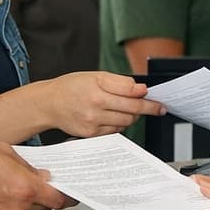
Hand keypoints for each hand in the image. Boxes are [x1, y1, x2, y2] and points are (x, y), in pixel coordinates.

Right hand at [0, 143, 74, 209]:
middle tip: (37, 185)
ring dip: (25, 204)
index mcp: (25, 188)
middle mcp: (17, 208)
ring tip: (9, 187)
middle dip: (44, 197)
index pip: (58, 199)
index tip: (72, 195)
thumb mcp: (6, 152)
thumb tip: (42, 175)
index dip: (68, 197)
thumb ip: (29, 167)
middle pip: (44, 208)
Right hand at [44, 71, 164, 136]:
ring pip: (125, 122)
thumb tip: (141, 89)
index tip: (159, 102)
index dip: (148, 100)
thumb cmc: (72, 87)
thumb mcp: (95, 76)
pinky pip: (115, 131)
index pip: (131, 95)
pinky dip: (119, 124)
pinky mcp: (91, 134)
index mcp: (98, 89)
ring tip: (127, 108)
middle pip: (131, 111)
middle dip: (145, 109)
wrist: (49, 104)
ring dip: (132, 116)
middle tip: (155, 107)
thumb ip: (120, 82)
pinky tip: (113, 116)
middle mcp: (95, 107)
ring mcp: (93, 123)